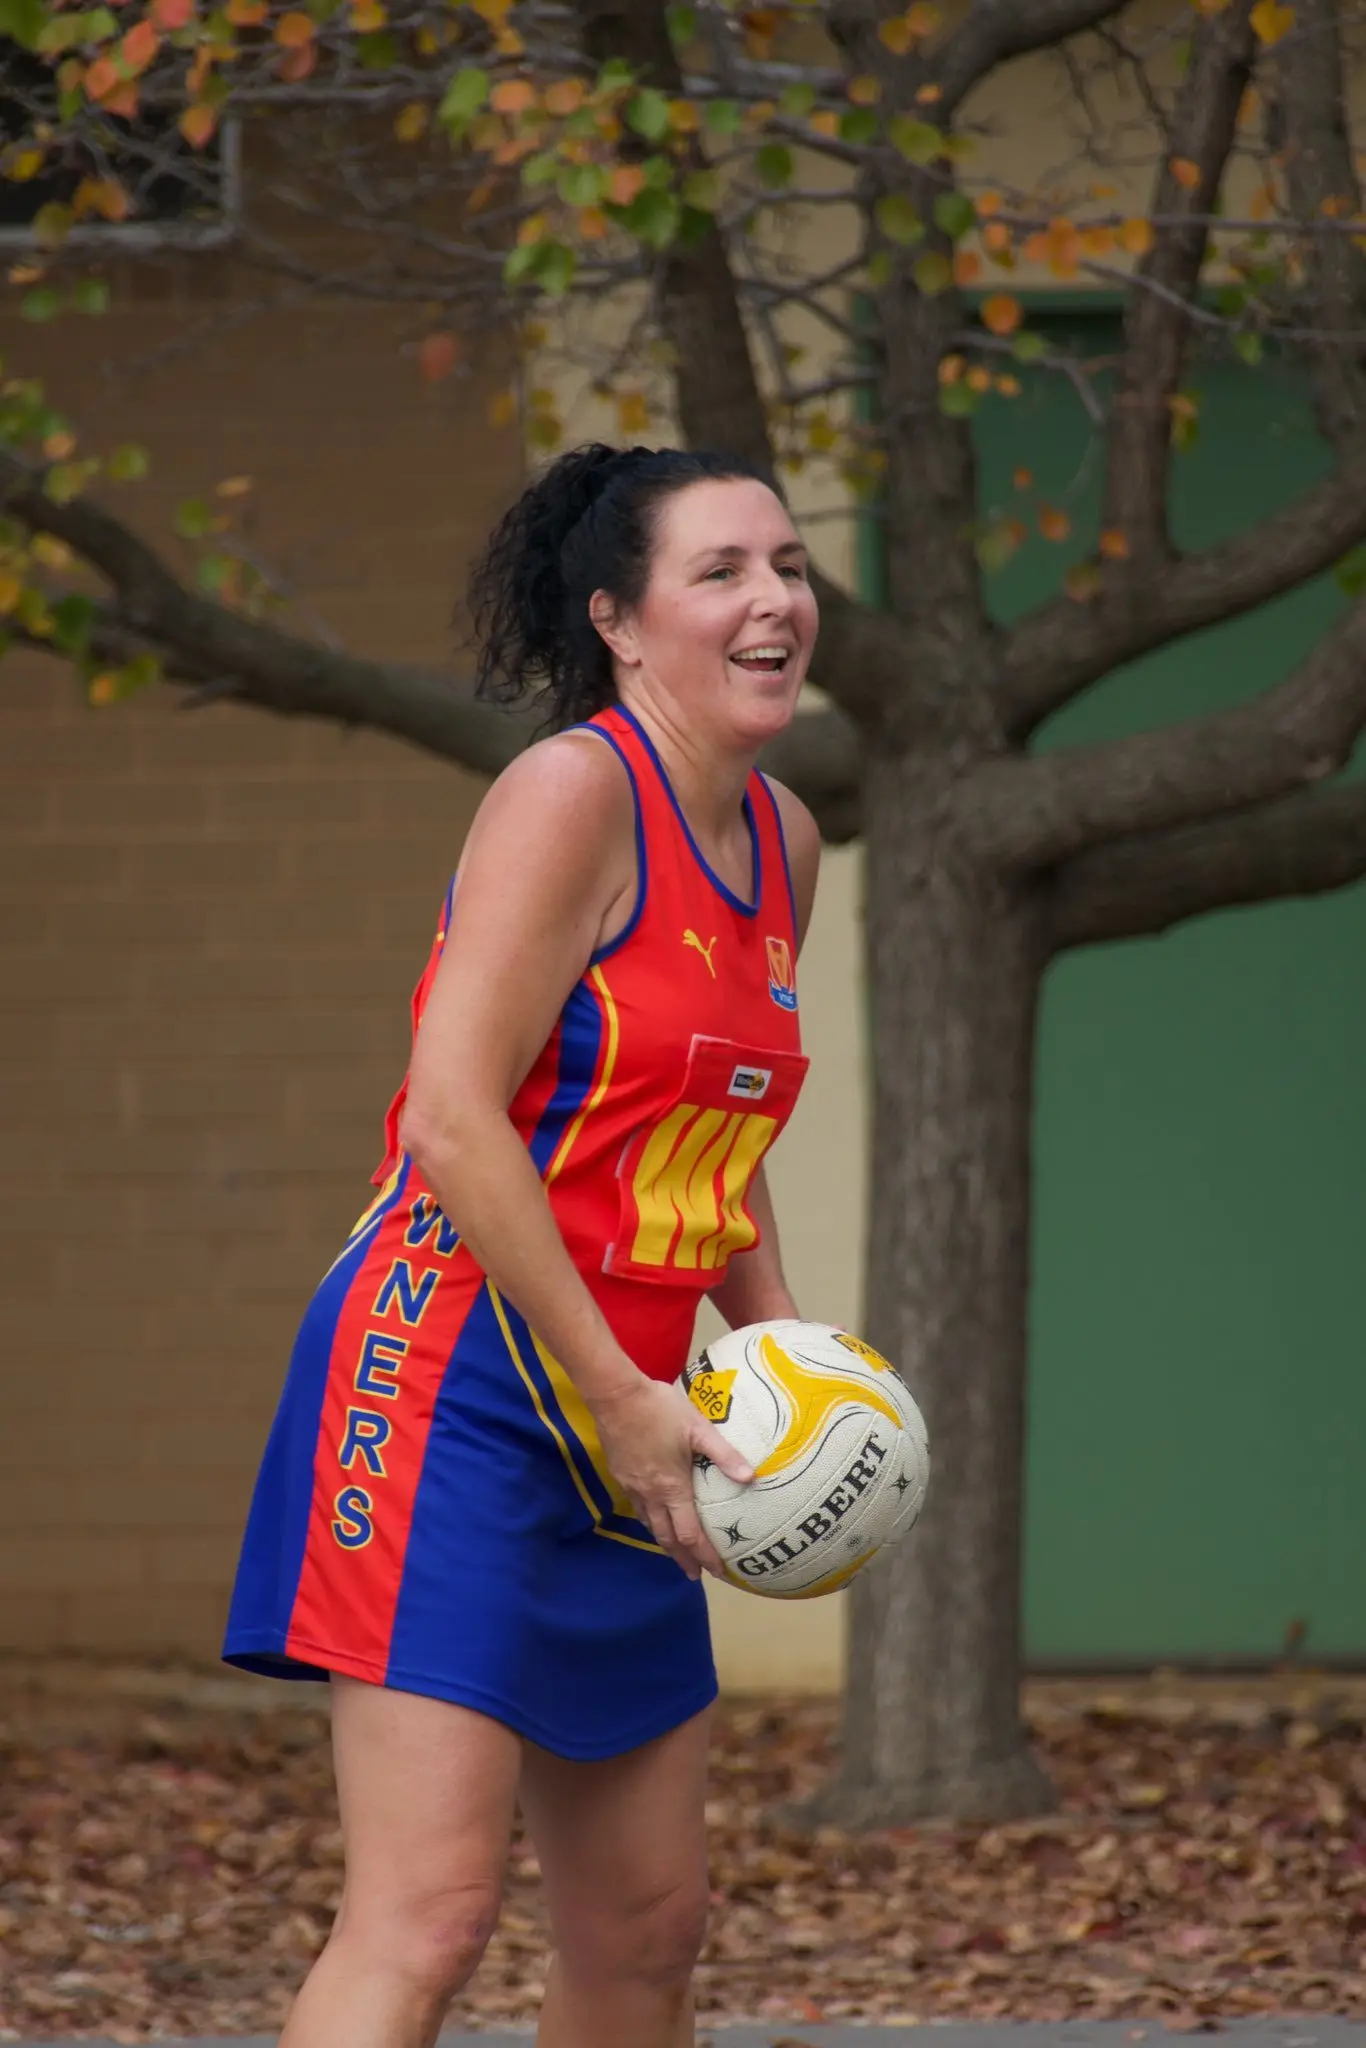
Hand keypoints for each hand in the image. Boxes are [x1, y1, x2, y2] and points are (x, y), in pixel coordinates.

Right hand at [592, 1375, 752, 1580]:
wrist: (615, 1396)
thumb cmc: (660, 1409)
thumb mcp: (698, 1428)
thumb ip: (724, 1455)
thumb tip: (750, 1478)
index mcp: (672, 1487)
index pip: (690, 1534)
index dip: (704, 1556)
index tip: (717, 1572)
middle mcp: (651, 1495)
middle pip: (667, 1538)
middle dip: (683, 1559)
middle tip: (695, 1575)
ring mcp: (633, 1487)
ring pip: (650, 1525)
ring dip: (665, 1543)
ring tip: (677, 1554)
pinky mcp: (621, 1475)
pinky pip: (638, 1509)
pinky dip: (650, 1522)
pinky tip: (654, 1519)